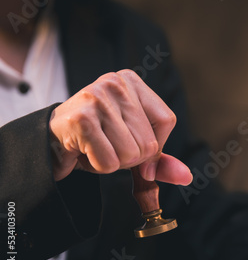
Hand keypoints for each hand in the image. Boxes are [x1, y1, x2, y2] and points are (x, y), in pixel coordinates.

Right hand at [49, 69, 192, 184]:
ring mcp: (96, 97)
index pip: (167, 120)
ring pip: (131, 154)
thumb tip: (187, 177)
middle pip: (149, 142)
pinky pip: (110, 162)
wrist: (48, 142)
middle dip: (130, 157)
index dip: (154, 145)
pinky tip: (84, 151)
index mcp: (132, 81)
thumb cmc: (96, 140)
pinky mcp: (81, 119)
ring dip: (114, 162)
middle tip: (106, 145)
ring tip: (95, 146)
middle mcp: (115, 82)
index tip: (134, 147)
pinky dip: (99, 166)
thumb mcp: (133, 144)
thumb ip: (160, 160)